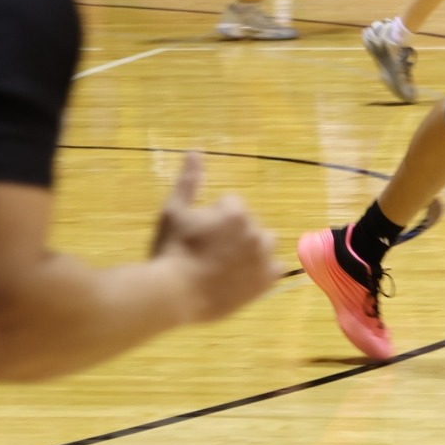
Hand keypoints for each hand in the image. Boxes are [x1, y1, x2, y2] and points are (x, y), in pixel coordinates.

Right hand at [152, 152, 279, 324]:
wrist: (172, 294)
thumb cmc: (169, 250)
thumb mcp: (173, 211)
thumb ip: (189, 180)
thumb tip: (195, 150)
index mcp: (236, 211)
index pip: (231, 206)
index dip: (213, 220)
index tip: (198, 236)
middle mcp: (255, 230)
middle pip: (248, 225)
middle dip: (233, 234)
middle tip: (208, 253)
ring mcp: (263, 257)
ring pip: (263, 244)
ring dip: (250, 250)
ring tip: (225, 266)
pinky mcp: (266, 280)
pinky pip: (275, 269)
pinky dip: (262, 272)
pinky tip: (241, 278)